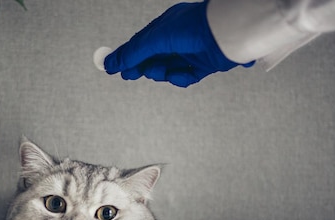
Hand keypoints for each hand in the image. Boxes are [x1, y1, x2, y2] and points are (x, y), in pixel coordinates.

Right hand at [104, 1, 253, 87]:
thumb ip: (133, 53)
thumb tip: (110, 63)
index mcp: (167, 26)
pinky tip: (181, 75)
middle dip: (142, 67)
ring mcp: (192, 53)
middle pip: (153, 58)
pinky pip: (186, 77)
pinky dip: (180, 78)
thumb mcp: (155, 40)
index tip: (114, 68)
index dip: (128, 57)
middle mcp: (179, 38)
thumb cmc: (191, 27)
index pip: (142, 43)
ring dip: (162, 72)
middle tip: (129, 76)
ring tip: (161, 71)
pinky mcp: (204, 66)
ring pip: (168, 69)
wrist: (225, 33)